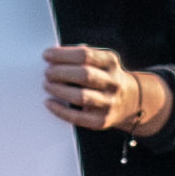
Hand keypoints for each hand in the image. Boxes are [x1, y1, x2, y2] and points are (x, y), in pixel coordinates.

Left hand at [46, 43, 166, 134]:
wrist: (128, 101)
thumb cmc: (103, 77)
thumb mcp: (100, 61)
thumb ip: (80, 56)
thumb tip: (53, 56)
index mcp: (110, 62)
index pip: (85, 55)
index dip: (63, 55)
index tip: (46, 55)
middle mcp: (112, 82)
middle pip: (84, 75)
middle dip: (60, 72)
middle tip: (47, 72)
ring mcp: (109, 103)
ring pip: (81, 97)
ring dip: (59, 90)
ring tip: (47, 84)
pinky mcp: (102, 121)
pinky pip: (77, 117)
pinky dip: (59, 110)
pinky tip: (49, 102)